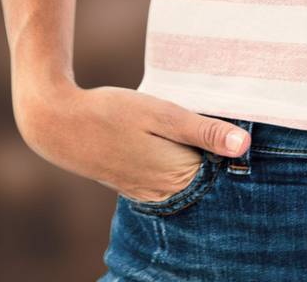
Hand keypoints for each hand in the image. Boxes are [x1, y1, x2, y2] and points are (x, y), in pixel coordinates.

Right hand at [14, 79, 250, 203]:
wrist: (60, 125)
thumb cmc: (112, 113)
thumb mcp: (162, 114)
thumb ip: (203, 131)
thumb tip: (246, 145)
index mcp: (178, 176)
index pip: (224, 166)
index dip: (232, 143)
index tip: (241, 118)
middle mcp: (166, 193)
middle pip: (207, 173)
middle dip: (216, 150)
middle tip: (218, 114)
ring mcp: (149, 193)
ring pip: (189, 174)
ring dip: (197, 153)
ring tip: (193, 123)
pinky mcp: (137, 186)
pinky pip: (170, 176)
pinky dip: (177, 158)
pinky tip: (172, 137)